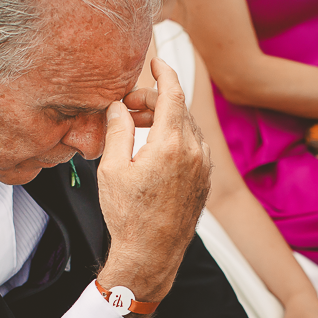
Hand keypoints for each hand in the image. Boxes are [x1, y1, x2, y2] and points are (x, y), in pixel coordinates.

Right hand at [99, 59, 211, 315]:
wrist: (152, 255)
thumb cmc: (128, 216)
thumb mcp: (112, 169)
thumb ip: (117, 129)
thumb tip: (117, 106)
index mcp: (171, 143)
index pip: (173, 93)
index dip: (164, 72)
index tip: (155, 63)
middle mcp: (194, 151)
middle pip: (178, 108)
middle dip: (155, 99)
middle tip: (128, 105)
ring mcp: (203, 166)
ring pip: (188, 127)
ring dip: (166, 118)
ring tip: (138, 124)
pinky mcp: (205, 180)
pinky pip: (194, 146)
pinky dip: (177, 136)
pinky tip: (155, 146)